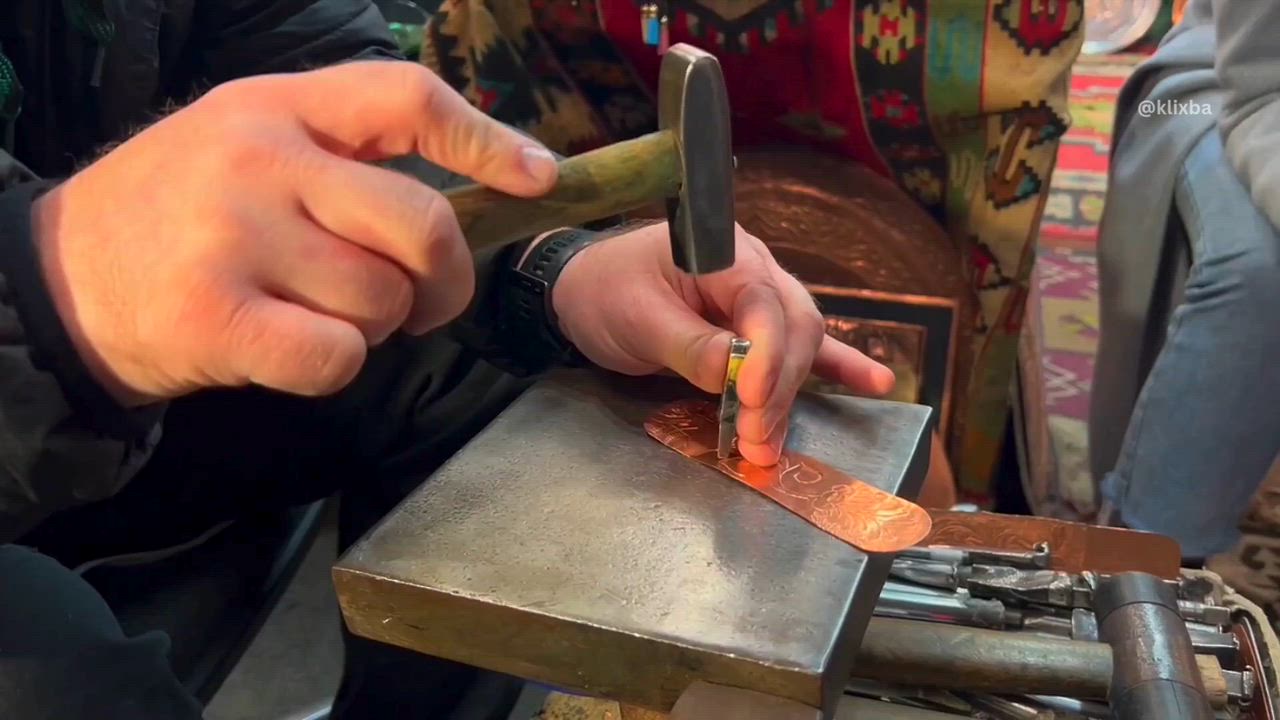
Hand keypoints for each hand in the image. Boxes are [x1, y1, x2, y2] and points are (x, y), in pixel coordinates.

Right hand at [32, 61, 557, 405]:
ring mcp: (235, 237)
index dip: (486, 140)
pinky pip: (339, 357)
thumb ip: (343, 153)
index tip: (538, 176)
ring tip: (322, 311)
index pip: (406, 99)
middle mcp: (259, 160)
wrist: (60, 278)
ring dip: (378, 325)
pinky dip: (337, 366)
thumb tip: (470, 194)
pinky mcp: (216, 317)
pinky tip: (294, 348)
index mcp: (277, 105)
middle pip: (421, 225)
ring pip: (384, 301)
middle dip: (446, 279)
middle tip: (426, 300)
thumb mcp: (248, 142)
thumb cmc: (179, 212)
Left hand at [553, 222, 895, 465]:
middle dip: (777, 389)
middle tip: (752, 439)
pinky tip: (876, 384)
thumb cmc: (604, 290)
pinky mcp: (756, 329)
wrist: (582, 288)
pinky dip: (838, 368)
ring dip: (789, 398)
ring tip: (769, 445)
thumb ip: (688, 344)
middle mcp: (753, 271)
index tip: (748, 399)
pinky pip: (805, 347)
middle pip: (792, 330)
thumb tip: (736, 375)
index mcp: (723, 251)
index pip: (764, 304)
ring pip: (799, 347)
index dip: (765, 355)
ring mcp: (760, 299)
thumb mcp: (635, 316)